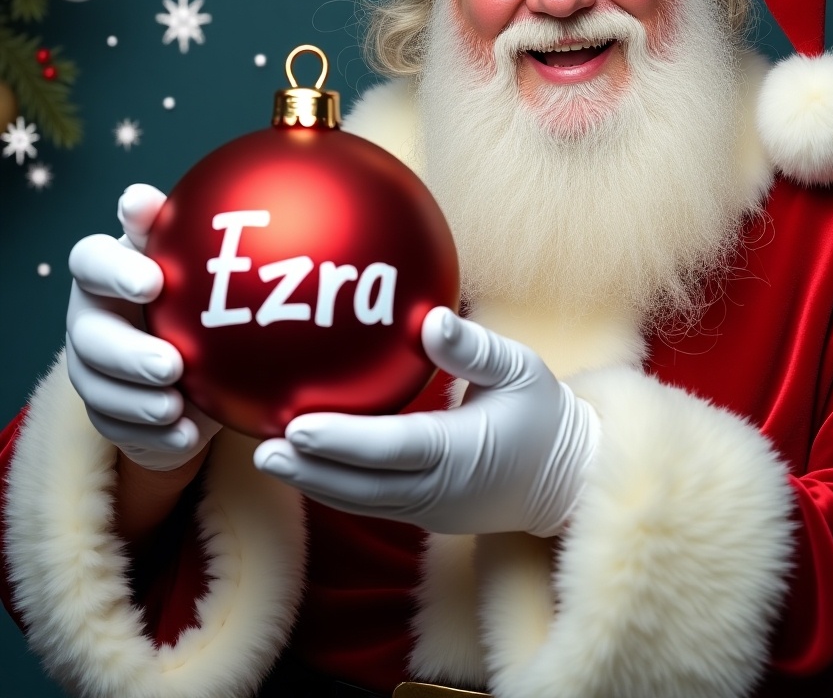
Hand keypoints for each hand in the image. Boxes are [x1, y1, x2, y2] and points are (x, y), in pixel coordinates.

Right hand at [65, 183, 219, 471]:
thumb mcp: (195, 262)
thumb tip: (145, 196)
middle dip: (127, 352)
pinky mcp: (105, 411)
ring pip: (97, 386)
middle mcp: (91, 317)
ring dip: (138, 400)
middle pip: (90, 335)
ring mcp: (91, 367)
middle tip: (172, 364)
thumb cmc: (195, 295)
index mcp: (109, 272)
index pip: (92, 261)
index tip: (153, 281)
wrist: (197, 362)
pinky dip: (156, 435)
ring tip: (176, 406)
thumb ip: (176, 231)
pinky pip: (119, 427)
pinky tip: (188, 435)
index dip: (115, 270)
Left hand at [253, 309, 598, 535]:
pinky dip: (338, 486)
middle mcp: (441, 490)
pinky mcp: (428, 515)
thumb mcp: (520, 369)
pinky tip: (309, 466)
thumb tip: (430, 320)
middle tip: (263, 448)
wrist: (565, 477)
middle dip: (311, 469)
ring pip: (363, 500)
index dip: (344, 441)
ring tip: (271, 458)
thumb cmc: (542, 414)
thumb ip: (474, 349)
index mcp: (462, 452)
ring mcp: (433, 509)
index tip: (299, 425)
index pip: (393, 449)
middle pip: (363, 486)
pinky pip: (375, 502)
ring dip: (315, 482)